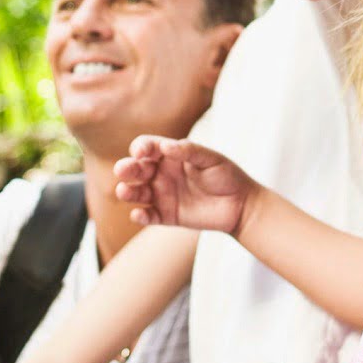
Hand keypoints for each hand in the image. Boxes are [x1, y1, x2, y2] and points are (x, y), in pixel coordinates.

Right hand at [113, 136, 257, 235]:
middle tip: (122, 170)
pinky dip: (141, 216)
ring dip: (128, 192)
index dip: (141, 147)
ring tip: (123, 191)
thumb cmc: (226, 175)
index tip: (141, 152)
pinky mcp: (166, 216)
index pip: (148, 147)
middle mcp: (161, 173)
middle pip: (137, 169)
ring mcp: (162, 195)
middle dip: (127, 168)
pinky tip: (138, 214)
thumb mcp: (211, 158)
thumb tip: (165, 146)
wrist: (241, 205)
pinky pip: (149, 216)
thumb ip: (189, 151)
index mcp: (170, 155)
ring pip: (137, 193)